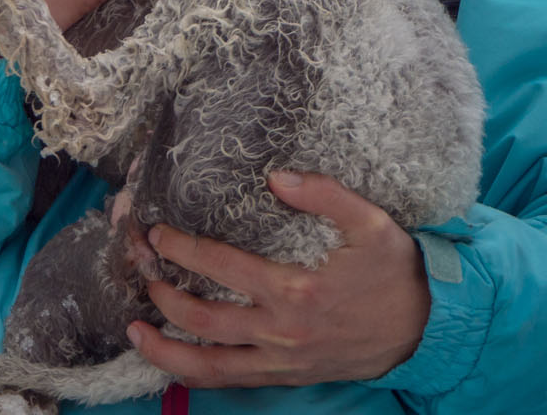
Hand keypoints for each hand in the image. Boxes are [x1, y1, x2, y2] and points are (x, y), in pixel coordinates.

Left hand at [127, 171, 430, 385]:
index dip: (181, 249)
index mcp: (296, 291)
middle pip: (203, 318)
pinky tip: (171, 360)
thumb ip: (327, 195)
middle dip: (162, 293)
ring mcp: (281, 360)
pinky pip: (231, 380)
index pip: (221, 267)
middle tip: (140, 268)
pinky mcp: (285, 376)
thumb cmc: (395, 274)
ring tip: (134, 329)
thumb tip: (278, 178)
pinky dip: (196, 374)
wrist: (425, 331)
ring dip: (166, 350)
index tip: (156, 232)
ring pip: (210, 364)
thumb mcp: (373, 225)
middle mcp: (282, 332)